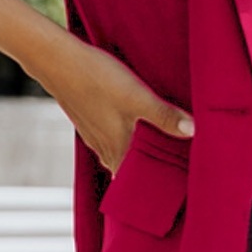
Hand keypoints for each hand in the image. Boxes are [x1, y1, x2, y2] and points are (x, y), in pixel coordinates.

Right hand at [33, 35, 193, 177]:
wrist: (57, 60)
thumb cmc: (97, 79)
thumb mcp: (138, 97)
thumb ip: (165, 116)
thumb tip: (194, 132)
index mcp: (117, 149)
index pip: (133, 184)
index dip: (150, 189)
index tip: (171, 191)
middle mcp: (103, 148)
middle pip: (127, 169)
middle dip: (147, 170)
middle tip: (173, 168)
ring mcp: (93, 133)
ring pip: (118, 152)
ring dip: (135, 153)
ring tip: (159, 148)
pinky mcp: (88, 118)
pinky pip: (109, 137)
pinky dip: (123, 137)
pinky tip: (132, 124)